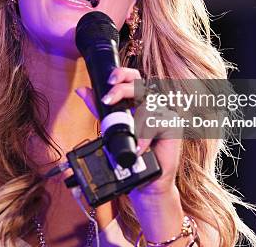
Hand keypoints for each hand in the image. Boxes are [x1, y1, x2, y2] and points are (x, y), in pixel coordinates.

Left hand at [75, 67, 180, 197]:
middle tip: (108, 99)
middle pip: (141, 83)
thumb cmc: (131, 153)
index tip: (109, 81)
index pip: (133, 77)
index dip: (123, 74)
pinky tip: (140, 147)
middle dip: (123, 88)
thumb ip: (99, 108)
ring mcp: (165, 113)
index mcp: (139, 100)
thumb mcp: (111, 126)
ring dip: (135, 120)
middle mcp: (153, 103)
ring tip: (127, 134)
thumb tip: (82, 90)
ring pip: (149, 104)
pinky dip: (145, 135)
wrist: (144, 181)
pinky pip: (157, 123)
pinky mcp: (174, 126)